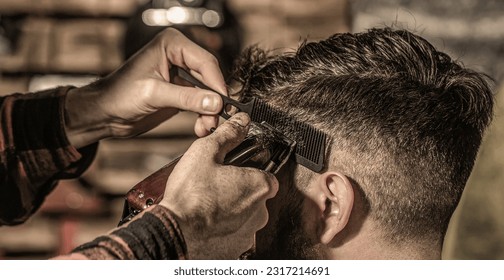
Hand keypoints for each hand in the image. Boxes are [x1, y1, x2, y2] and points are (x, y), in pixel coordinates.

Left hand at [64, 28, 225, 147]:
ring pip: (208, 92)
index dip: (217, 83)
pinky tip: (201, 127)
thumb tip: (215, 102)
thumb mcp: (154, 94)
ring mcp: (182, 74)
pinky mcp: (181, 92)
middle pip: (210, 77)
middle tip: (215, 120)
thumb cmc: (119, 94)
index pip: (205, 62)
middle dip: (214, 101)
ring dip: (210, 111)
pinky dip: (204, 115)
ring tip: (205, 127)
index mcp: (172, 45)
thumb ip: (186, 98)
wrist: (106, 113)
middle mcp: (179, 56)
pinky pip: (201, 102)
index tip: (223, 104)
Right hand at [159, 113, 278, 258]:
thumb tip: (242, 122)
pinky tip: (205, 222)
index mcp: (259, 186)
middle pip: (255, 196)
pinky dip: (222, 229)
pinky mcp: (235, 250)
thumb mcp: (206, 152)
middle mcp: (260, 213)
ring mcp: (248, 234)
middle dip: (238, 190)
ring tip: (207, 204)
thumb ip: (228, 134)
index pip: (267, 174)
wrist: (173, 233)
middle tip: (215, 186)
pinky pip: (233, 235)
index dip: (250, 170)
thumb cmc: (189, 195)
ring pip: (244, 217)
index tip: (235, 170)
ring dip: (230, 211)